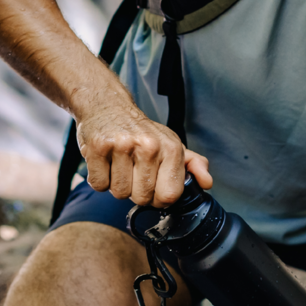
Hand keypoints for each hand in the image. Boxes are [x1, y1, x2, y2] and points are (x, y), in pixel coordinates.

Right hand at [77, 102, 211, 207]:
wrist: (108, 106)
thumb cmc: (141, 132)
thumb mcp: (171, 143)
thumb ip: (192, 164)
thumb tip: (207, 183)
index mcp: (171, 148)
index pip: (169, 195)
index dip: (158, 197)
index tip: (153, 186)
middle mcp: (149, 145)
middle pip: (143, 198)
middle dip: (135, 191)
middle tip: (132, 171)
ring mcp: (122, 145)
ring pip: (119, 193)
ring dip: (116, 185)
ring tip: (118, 165)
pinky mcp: (98, 147)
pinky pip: (99, 184)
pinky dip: (99, 179)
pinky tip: (105, 163)